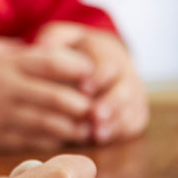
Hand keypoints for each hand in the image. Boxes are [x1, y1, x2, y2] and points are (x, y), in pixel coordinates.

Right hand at [0, 38, 96, 150]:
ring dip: (73, 127)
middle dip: (84, 104)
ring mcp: (1, 116)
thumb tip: (51, 52)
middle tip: (96, 107)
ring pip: (51, 124)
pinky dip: (52, 141)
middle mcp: (7, 89)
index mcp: (6, 64)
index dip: (81, 70)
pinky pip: (33, 142)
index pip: (56, 63)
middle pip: (60, 97)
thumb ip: (17, 53)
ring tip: (84, 127)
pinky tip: (59, 138)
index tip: (91, 75)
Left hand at [34, 23, 148, 143]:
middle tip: (95, 115)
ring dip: (115, 123)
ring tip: (98, 134)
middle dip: (110, 104)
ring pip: (130, 110)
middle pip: (124, 91)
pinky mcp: (135, 111)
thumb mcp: (67, 37)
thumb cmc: (78, 49)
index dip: (98, 77)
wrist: (104, 57)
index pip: (108, 65)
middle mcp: (126, 75)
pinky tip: (103, 139)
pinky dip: (120, 132)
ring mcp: (134, 95)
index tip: (83, 88)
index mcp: (110, 55)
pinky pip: (134, 123)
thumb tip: (42, 46)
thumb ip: (56, 38)